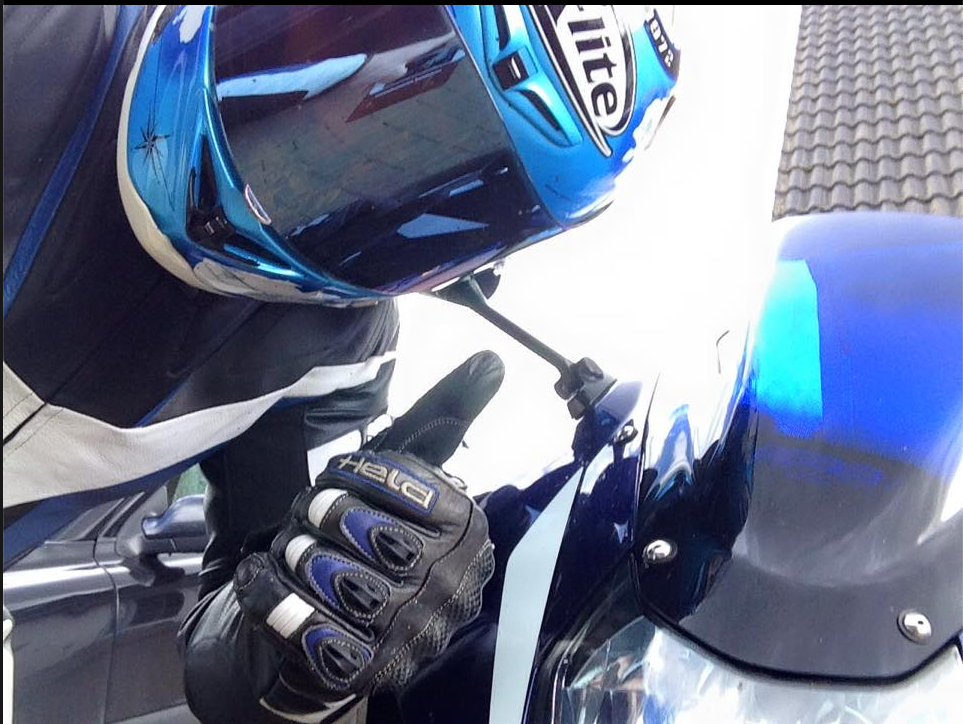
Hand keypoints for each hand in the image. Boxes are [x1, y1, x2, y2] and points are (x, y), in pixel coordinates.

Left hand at [233, 351, 503, 709]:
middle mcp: (451, 590)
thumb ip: (449, 416)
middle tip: (307, 510)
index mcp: (469, 534)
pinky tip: (260, 577)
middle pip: (371, 533)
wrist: (346, 624)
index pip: (410, 487)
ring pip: (334, 577)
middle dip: (321, 512)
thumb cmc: (378, 534)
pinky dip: (267, 595)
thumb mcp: (410, 475)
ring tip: (290, 547)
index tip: (339, 476)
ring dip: (293, 552)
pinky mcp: (362, 672)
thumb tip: (492, 359)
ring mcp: (409, 637)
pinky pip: (305, 629)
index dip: (359, 476)